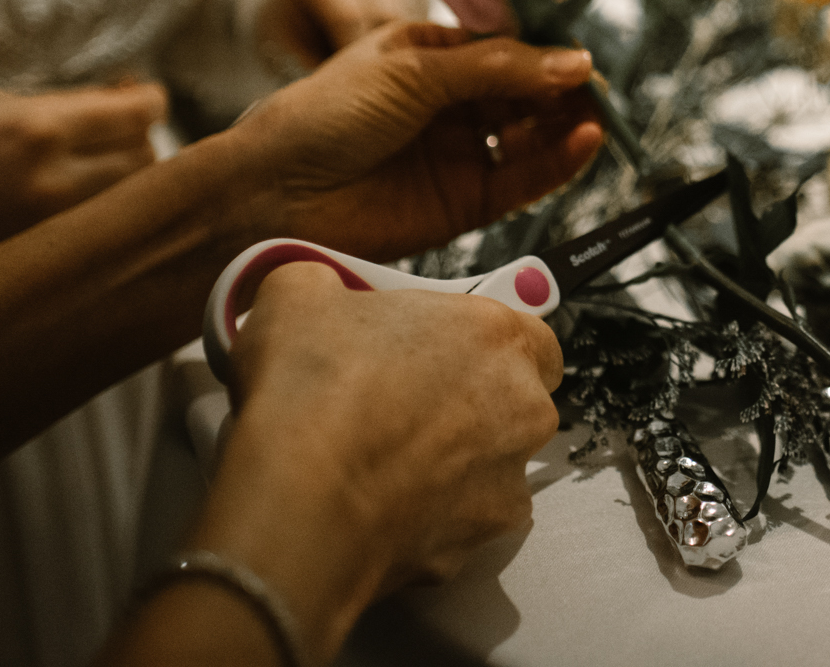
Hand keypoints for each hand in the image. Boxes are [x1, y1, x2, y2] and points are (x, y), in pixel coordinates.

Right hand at [0, 83, 166, 260]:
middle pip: (145, 155)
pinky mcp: (51, 260)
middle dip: (139, 137)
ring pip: (135, 197)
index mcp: (37, 130)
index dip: (150, 101)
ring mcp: (55, 228)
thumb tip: (131, 97)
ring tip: (100, 167)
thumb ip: (71, 105)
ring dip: (131, 177)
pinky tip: (90, 203)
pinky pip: (109, 230)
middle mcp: (53, 181)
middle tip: (119, 132)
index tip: (146, 98)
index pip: (138, 114)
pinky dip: (112, 212)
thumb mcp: (2, 108)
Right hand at [137, 263, 561, 663]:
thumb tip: (317, 293)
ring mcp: (506, 481)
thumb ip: (327, 285)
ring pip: (491, 468)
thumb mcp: (299, 295)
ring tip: (380, 462)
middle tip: (400, 406)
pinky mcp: (477, 545)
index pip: (531, 337)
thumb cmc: (312, 389)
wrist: (298, 502)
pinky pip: (460, 524)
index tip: (442, 353)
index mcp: (498, 335)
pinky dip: (428, 519)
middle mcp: (522, 408)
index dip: (484, 346)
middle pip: (514, 404)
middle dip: (469, 407)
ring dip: (451, 466)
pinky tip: (376, 507)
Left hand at [238, 22, 602, 258]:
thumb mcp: (413, 71)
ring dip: (568, 125)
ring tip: (595, 114)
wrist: (272, 194)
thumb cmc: (322, 117)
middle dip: (564, 87)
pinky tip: (582, 142)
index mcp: (432, 56)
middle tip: (596, 86)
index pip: (507, 46)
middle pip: (528, 92)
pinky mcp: (467, 203)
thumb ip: (496, 68)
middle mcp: (451, 104)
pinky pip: (525, 181)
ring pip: (533, 136)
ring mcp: (461, 154)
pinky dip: (559, 163)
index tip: (584, 47)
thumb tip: (572, 61)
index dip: (547, 47)